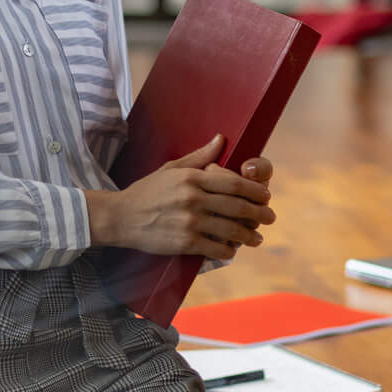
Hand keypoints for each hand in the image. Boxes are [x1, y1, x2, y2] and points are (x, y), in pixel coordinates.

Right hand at [86, 135, 276, 260]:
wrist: (121, 217)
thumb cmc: (147, 191)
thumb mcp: (171, 168)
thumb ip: (199, 157)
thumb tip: (221, 139)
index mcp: (192, 178)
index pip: (233, 183)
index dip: (255, 190)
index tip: (266, 195)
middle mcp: (193, 199)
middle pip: (238, 207)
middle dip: (259, 213)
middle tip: (271, 217)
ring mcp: (189, 222)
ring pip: (231, 230)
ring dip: (249, 235)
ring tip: (256, 238)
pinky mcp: (184, 243)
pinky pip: (215, 248)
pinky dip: (228, 251)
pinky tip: (233, 250)